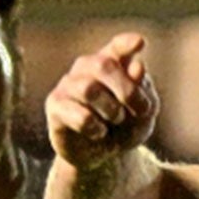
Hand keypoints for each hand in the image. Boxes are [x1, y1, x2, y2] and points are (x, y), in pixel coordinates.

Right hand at [45, 32, 160, 168]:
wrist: (103, 156)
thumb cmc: (125, 127)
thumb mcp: (143, 113)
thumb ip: (143, 90)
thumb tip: (137, 66)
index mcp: (111, 63)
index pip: (116, 48)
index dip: (125, 44)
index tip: (139, 42)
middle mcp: (86, 68)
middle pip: (103, 65)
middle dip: (127, 90)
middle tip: (141, 110)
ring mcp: (68, 85)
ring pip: (89, 89)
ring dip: (111, 110)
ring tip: (116, 121)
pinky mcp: (55, 106)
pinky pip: (78, 114)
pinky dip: (96, 127)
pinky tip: (99, 132)